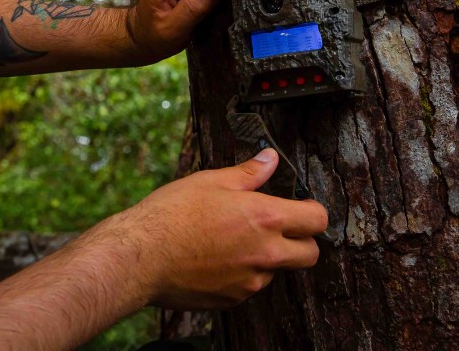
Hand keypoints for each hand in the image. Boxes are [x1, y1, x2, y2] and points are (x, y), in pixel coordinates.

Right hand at [109, 149, 328, 309]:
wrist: (141, 257)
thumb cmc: (172, 215)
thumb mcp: (212, 181)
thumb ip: (249, 173)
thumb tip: (270, 159)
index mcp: (265, 218)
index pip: (316, 219)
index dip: (312, 211)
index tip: (302, 207)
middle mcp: (265, 253)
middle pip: (310, 254)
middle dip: (302, 241)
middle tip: (280, 228)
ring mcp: (250, 281)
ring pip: (278, 271)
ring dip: (268, 258)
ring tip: (234, 241)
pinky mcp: (233, 299)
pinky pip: (250, 286)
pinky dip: (243, 273)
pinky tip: (217, 258)